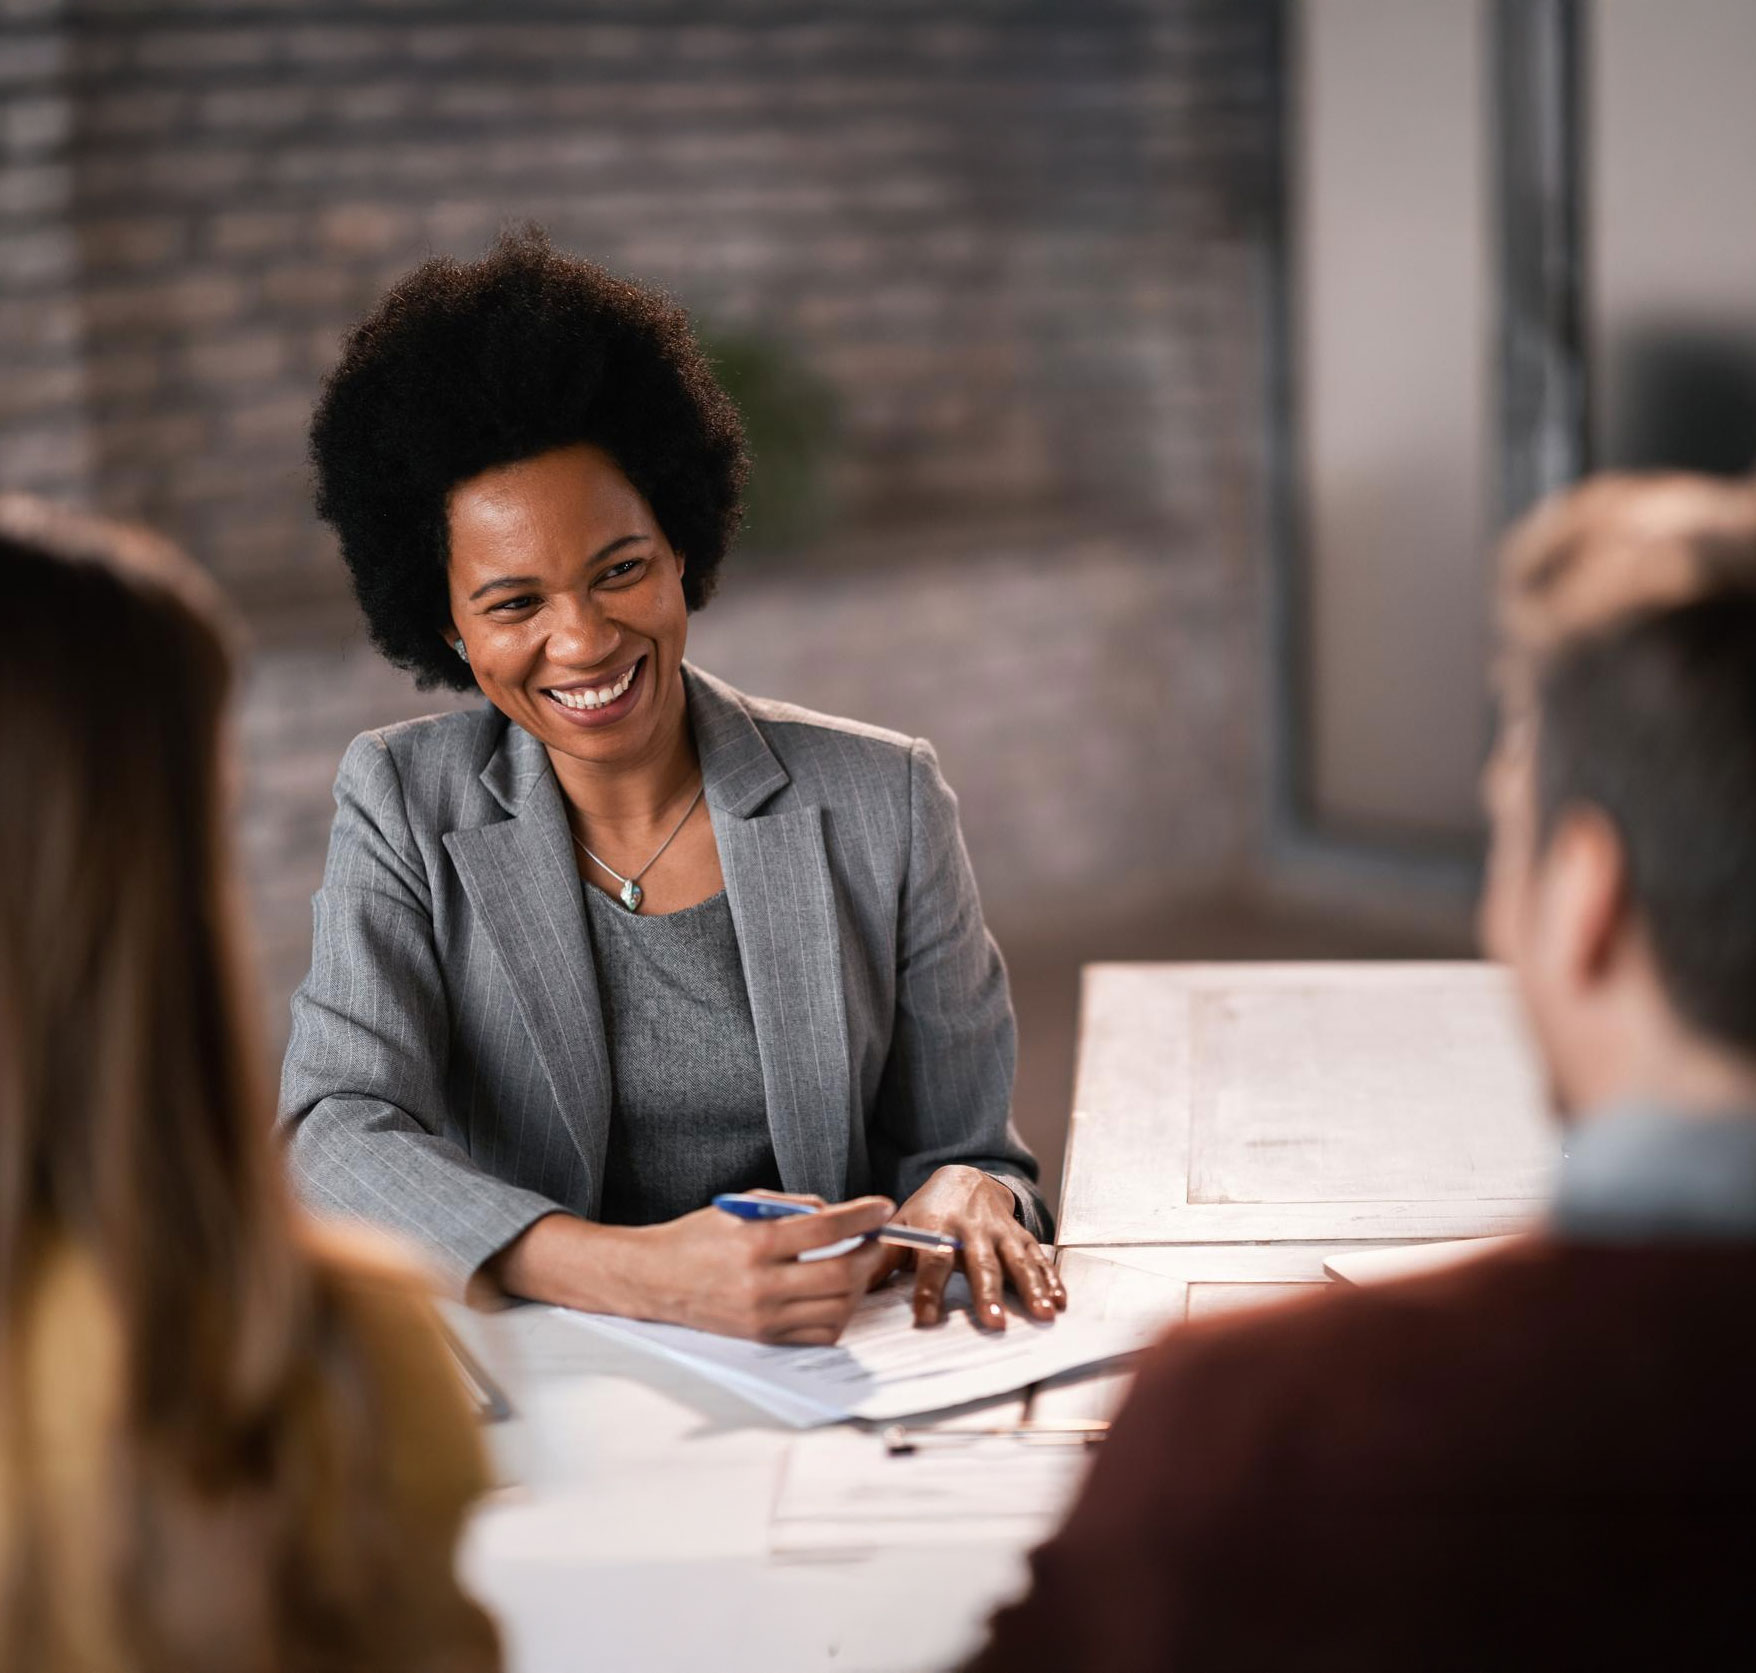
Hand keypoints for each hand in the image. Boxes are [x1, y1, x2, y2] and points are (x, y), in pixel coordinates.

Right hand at [497, 1192, 894, 1344]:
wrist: (657, 1279)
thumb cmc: (699, 1237)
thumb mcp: (741, 1206)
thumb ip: (791, 1207)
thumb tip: (836, 1214)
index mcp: (754, 1242)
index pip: (826, 1229)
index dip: (862, 1216)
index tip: (882, 1208)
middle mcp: (761, 1283)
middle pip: (840, 1274)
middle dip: (869, 1254)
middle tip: (875, 1239)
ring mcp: (764, 1316)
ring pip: (836, 1307)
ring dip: (857, 1285)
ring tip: (857, 1265)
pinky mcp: (764, 1337)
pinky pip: (819, 1333)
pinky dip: (838, 1314)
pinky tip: (835, 1295)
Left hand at [875, 1166, 1066, 1331]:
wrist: (965, 1177)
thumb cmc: (928, 1212)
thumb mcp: (901, 1226)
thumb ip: (882, 1257)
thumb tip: (852, 1284)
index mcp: (937, 1229)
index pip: (931, 1262)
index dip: (928, 1291)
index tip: (926, 1320)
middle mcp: (971, 1230)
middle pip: (980, 1264)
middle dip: (988, 1293)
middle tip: (993, 1322)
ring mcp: (1000, 1232)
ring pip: (1017, 1261)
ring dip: (1031, 1287)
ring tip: (1042, 1313)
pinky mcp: (1020, 1235)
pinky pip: (1038, 1258)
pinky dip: (1051, 1279)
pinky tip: (1059, 1301)